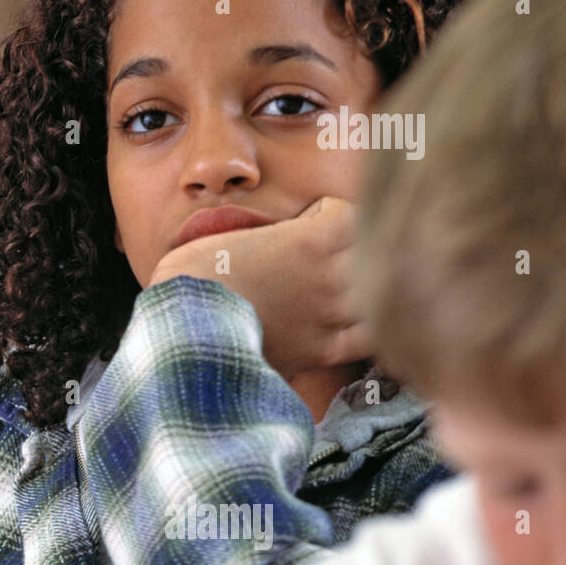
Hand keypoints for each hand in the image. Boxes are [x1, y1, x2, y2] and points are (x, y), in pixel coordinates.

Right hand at [148, 196, 370, 379]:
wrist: (183, 333)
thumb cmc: (193, 279)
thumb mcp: (225, 235)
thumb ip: (265, 230)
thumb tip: (276, 231)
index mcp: (310, 242)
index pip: (353, 213)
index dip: (329, 214)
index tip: (307, 221)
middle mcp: (331, 278)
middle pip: (377, 250)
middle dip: (354, 246)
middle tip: (327, 252)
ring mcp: (331, 317)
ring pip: (382, 293)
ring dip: (367, 284)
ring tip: (341, 285)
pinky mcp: (323, 351)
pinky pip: (370, 338)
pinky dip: (368, 328)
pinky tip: (346, 322)